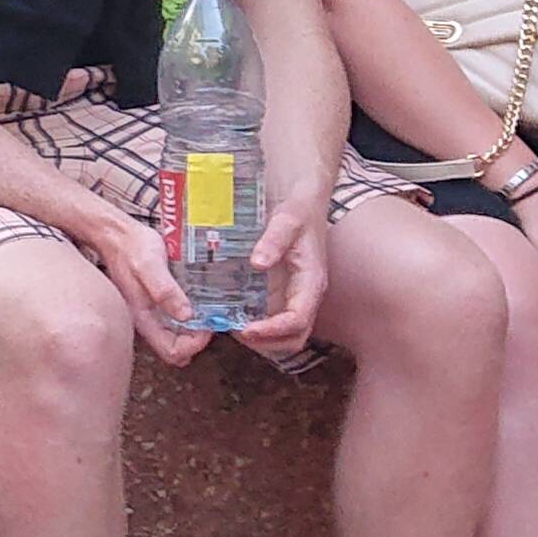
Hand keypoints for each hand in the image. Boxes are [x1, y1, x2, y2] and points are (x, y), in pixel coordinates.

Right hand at [74, 205, 201, 363]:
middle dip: (196, 341)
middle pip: (174, 350)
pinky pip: (173, 323)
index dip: (194, 344)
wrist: (116, 235)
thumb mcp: (150, 264)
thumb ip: (165, 290)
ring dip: (193, 332)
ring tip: (207, 312)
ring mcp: (148, 315)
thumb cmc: (132, 247)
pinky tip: (197, 303)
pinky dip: (188, 320)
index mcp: (143, 318)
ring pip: (175, 338)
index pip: (172, 352)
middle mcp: (145, 322)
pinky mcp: (152, 305)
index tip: (208, 325)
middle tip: (211, 319)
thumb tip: (186, 316)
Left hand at [240, 181, 334, 359]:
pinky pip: (267, 315)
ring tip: (226, 325)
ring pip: (280, 332)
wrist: (302, 193)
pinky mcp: (278, 288)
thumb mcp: (288, 216)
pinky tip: (227, 311)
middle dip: (265, 342)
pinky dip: (250, 321)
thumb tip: (258, 263)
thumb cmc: (299, 205)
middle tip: (232, 331)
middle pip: (292, 337)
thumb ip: (275, 238)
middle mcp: (303, 293)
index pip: (298, 321)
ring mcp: (291, 293)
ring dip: (257, 337)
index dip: (272, 332)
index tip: (245, 330)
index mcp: (311, 281)